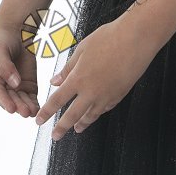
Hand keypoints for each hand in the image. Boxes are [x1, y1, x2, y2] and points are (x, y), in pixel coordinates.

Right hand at [0, 21, 39, 117]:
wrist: (15, 31)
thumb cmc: (1, 40)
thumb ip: (5, 67)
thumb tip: (14, 83)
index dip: (4, 101)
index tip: (11, 108)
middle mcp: (2, 87)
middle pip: (10, 99)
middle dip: (18, 106)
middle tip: (25, 112)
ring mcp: (15, 87)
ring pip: (21, 101)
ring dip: (26, 107)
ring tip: (33, 112)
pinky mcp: (27, 85)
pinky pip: (31, 97)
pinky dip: (34, 103)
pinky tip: (38, 108)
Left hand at [34, 17, 155, 140]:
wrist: (136, 38)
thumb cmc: (109, 37)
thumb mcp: (83, 48)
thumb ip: (68, 67)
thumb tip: (55, 81)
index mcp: (78, 78)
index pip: (57, 100)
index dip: (47, 112)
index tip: (39, 120)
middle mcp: (91, 91)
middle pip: (72, 115)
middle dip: (61, 127)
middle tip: (55, 136)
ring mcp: (106, 95)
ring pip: (90, 115)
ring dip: (81, 123)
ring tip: (76, 129)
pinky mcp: (119, 95)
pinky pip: (105, 109)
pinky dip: (98, 113)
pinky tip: (95, 113)